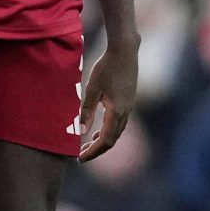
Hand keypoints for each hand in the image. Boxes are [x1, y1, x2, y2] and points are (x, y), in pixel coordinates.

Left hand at [77, 41, 138, 160]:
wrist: (125, 51)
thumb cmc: (107, 68)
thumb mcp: (92, 89)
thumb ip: (86, 111)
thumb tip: (81, 132)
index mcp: (116, 112)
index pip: (105, 140)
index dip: (93, 152)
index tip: (80, 159)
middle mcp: (126, 112)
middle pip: (113, 139)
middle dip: (97, 149)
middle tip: (81, 156)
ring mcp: (129, 106)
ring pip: (117, 131)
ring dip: (103, 140)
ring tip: (89, 145)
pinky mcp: (129, 100)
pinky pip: (119, 122)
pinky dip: (109, 130)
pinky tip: (99, 128)